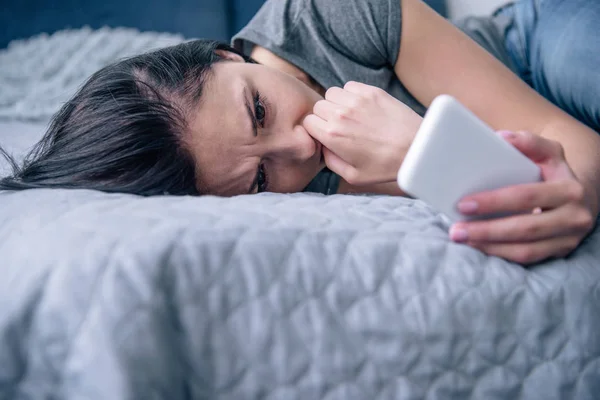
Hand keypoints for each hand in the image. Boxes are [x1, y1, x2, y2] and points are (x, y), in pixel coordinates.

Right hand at [303, 81, 421, 185]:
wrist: (417, 149)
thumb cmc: (386, 166)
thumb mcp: (353, 176)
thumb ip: (330, 162)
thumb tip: (322, 148)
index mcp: (332, 135)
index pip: (308, 122)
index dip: (316, 129)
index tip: (326, 135)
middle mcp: (341, 114)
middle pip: (318, 106)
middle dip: (325, 116)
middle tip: (340, 127)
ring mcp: (356, 100)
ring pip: (332, 93)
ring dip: (337, 103)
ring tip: (351, 116)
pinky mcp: (372, 91)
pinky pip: (349, 86)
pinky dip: (351, 94)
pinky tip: (362, 107)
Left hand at [450, 131, 597, 264]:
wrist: (582, 199)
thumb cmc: (554, 173)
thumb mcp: (548, 153)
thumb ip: (528, 142)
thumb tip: (501, 138)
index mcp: (569, 189)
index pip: (526, 196)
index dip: (494, 202)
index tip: (463, 204)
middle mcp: (575, 217)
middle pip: (524, 228)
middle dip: (486, 230)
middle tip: (456, 230)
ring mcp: (568, 239)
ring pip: (525, 250)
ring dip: (489, 247)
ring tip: (462, 240)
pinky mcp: (559, 253)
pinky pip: (526, 259)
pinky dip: (499, 254)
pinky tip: (478, 247)